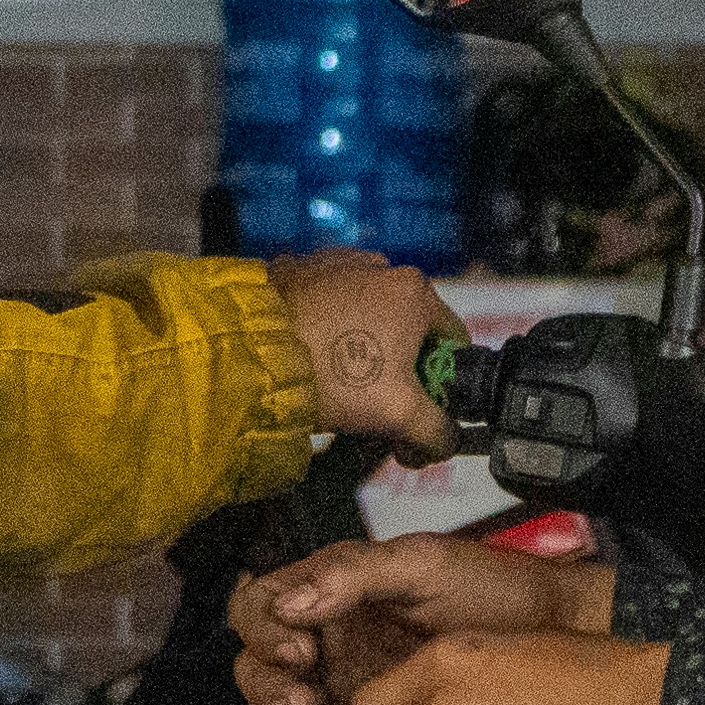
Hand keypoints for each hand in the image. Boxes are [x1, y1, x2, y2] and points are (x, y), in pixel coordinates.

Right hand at [230, 531, 615, 704]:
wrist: (553, 639)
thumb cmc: (494, 591)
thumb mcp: (425, 565)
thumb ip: (353, 575)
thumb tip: (290, 603)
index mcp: (331, 595)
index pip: (259, 609)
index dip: (263, 633)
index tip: (301, 650)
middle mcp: (326, 643)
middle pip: (258, 670)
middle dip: (270, 693)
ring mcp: (342, 690)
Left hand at [272, 253, 463, 453]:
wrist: (252, 354)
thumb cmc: (333, 376)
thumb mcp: (400, 414)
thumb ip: (437, 431)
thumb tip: (446, 440)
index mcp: (416, 292)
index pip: (452, 342)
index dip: (442, 384)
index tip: (419, 412)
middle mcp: (380, 267)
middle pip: (407, 330)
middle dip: (398, 374)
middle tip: (375, 411)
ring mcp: (337, 264)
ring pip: (367, 318)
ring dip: (363, 352)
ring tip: (338, 389)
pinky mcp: (299, 271)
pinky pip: (328, 307)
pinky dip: (328, 332)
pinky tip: (313, 361)